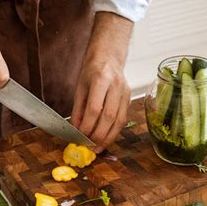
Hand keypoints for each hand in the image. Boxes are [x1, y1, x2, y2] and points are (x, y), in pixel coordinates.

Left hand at [71, 12, 132, 152]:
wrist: (109, 58)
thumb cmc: (92, 71)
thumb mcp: (80, 88)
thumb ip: (78, 109)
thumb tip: (77, 129)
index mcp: (101, 79)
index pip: (95, 108)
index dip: (88, 125)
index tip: (80, 136)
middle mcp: (116, 86)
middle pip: (109, 116)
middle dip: (99, 135)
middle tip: (90, 146)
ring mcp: (125, 92)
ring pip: (119, 120)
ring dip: (109, 137)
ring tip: (99, 148)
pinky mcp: (129, 98)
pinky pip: (123, 118)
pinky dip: (115, 131)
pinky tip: (107, 138)